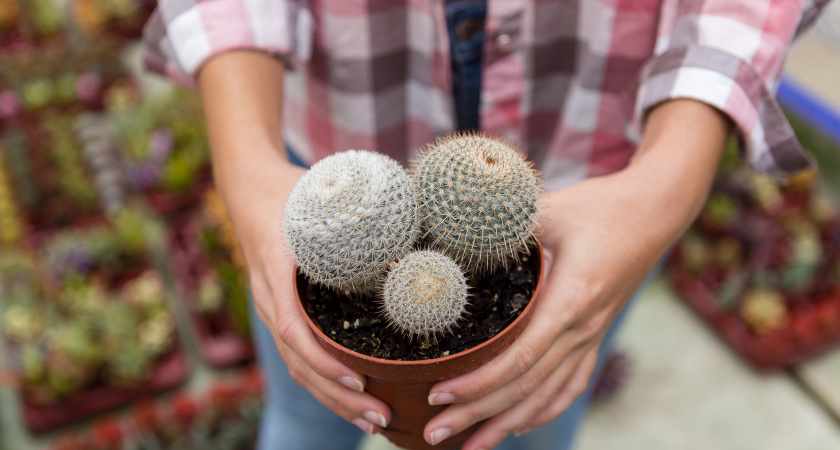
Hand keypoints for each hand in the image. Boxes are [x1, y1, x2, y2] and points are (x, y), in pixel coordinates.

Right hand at [197, 51, 391, 434]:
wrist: (249, 186)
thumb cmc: (290, 190)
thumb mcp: (318, 196)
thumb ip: (354, 213)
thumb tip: (416, 220)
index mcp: (276, 273)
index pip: (292, 329)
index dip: (324, 360)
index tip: (360, 380)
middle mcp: (269, 299)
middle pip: (299, 363)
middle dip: (340, 397)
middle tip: (383, 417)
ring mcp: (272, 309)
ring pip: (299, 367)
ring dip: (335, 399)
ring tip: (375, 420)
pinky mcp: (282, 312)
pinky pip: (300, 355)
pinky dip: (327, 381)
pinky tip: (355, 396)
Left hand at [422, 173, 672, 447]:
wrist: (657, 209)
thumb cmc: (602, 206)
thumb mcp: (551, 209)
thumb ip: (507, 225)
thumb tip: (453, 226)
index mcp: (570, 300)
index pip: (520, 357)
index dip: (479, 383)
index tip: (439, 394)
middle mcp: (583, 327)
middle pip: (527, 387)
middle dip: (479, 414)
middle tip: (434, 434)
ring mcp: (592, 335)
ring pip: (548, 394)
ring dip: (507, 424)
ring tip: (469, 446)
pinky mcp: (595, 334)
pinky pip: (570, 383)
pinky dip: (544, 409)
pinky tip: (519, 425)